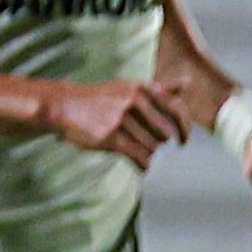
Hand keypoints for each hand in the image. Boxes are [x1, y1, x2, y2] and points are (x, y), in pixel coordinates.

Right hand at [39, 80, 187, 167]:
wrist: (63, 105)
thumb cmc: (101, 98)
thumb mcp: (130, 87)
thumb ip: (161, 88)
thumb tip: (188, 83)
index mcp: (142, 89)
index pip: (176, 110)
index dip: (184, 129)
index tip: (184, 141)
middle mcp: (135, 101)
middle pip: (164, 133)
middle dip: (157, 142)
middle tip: (144, 142)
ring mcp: (122, 119)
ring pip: (152, 147)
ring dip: (146, 153)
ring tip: (131, 147)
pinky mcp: (111, 137)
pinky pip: (139, 157)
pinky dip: (144, 165)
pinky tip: (144, 168)